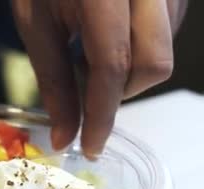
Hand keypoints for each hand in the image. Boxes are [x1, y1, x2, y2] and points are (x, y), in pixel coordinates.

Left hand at [12, 0, 187, 156]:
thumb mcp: (36, 27)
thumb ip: (54, 83)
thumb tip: (65, 137)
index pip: (112, 65)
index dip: (101, 114)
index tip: (91, 146)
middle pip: (155, 64)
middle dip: (122, 93)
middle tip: (89, 91)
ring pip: (165, 53)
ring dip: (130, 73)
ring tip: (92, 54)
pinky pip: (167, 36)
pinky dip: (140, 52)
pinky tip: (111, 39)